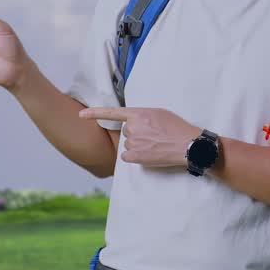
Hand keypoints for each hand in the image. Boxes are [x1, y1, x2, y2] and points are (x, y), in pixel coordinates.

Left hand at [79, 106, 201, 167]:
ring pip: (128, 144)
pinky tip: (149, 154)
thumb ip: (143, 116)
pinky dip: (135, 157)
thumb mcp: (160, 113)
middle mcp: (133, 127)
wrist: (188, 145)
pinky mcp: (135, 157)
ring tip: (155, 145)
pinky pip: (127, 157)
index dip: (94, 113)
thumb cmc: (178, 128)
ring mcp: (134, 142)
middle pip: (126, 131)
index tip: (81, 115)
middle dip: (136, 134)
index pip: (112, 112)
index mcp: (139, 113)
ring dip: (137, 145)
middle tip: (154, 136)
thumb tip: (134, 122)